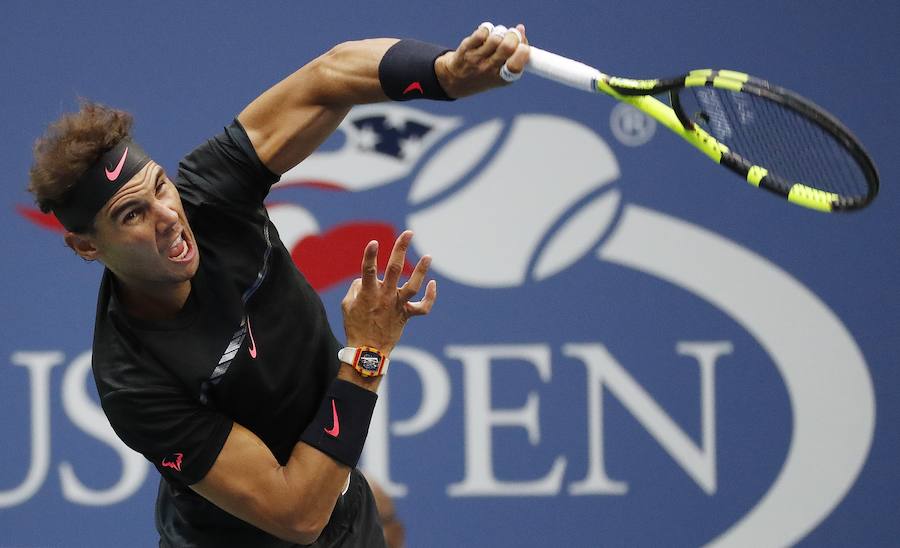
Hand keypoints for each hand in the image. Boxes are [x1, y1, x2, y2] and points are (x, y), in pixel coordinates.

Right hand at [341, 230, 436, 355]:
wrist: (368, 351)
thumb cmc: (355, 326)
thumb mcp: (347, 305)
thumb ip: (356, 287)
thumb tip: (364, 278)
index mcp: (368, 293)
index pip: (368, 270)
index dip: (370, 255)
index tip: (374, 242)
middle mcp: (385, 296)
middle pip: (395, 269)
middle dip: (401, 249)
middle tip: (408, 233)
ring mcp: (397, 305)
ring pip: (413, 286)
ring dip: (422, 270)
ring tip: (428, 256)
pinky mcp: (407, 315)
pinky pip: (423, 307)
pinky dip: (430, 297)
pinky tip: (432, 284)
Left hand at [435, 23, 529, 97]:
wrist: (454, 80)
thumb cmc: (485, 73)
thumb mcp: (502, 72)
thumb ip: (514, 54)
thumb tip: (521, 29)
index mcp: (503, 79)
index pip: (516, 66)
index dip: (523, 51)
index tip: (523, 46)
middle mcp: (489, 71)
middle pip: (507, 47)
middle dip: (513, 35)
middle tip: (511, 35)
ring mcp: (477, 60)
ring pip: (495, 38)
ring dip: (500, 32)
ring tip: (498, 36)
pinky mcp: (466, 49)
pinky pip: (482, 33)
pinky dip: (487, 29)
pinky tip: (486, 34)